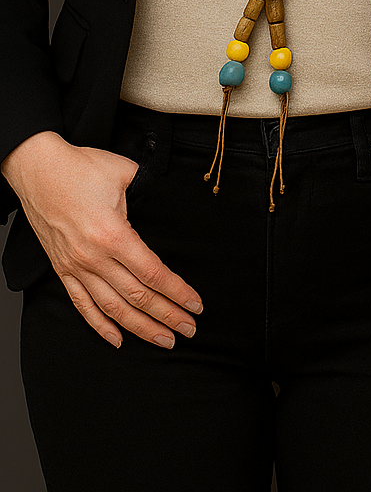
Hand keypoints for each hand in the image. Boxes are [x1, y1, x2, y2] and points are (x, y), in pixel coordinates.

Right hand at [1, 130, 201, 348]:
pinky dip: (100, 326)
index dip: (177, 292)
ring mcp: (76, 267)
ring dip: (141, 328)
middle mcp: (94, 257)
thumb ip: (148, 190)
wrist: (37, 170)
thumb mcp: (124, 172)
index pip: (153, 274)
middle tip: (189, 330)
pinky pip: (82, 305)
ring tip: (163, 340)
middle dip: (167, 316)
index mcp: (113, 234)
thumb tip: (166, 197)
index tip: (195, 304)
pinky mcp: (62, 270)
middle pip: (138, 297)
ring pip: (113, 308)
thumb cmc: (80, 167)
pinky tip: (117, 339)